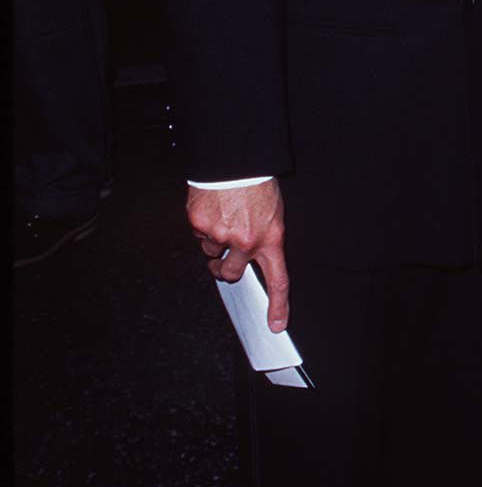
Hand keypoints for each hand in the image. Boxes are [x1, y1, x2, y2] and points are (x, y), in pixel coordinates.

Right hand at [188, 179, 289, 331]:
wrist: (235, 160)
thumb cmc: (257, 184)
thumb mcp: (273, 213)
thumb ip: (264, 237)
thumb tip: (251, 257)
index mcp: (271, 239)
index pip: (278, 280)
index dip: (278, 305)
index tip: (276, 325)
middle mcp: (246, 242)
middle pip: (231, 273)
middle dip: (225, 268)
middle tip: (224, 257)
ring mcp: (221, 236)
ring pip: (212, 252)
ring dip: (214, 241)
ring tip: (223, 216)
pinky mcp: (201, 225)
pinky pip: (198, 235)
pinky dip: (202, 225)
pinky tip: (212, 208)